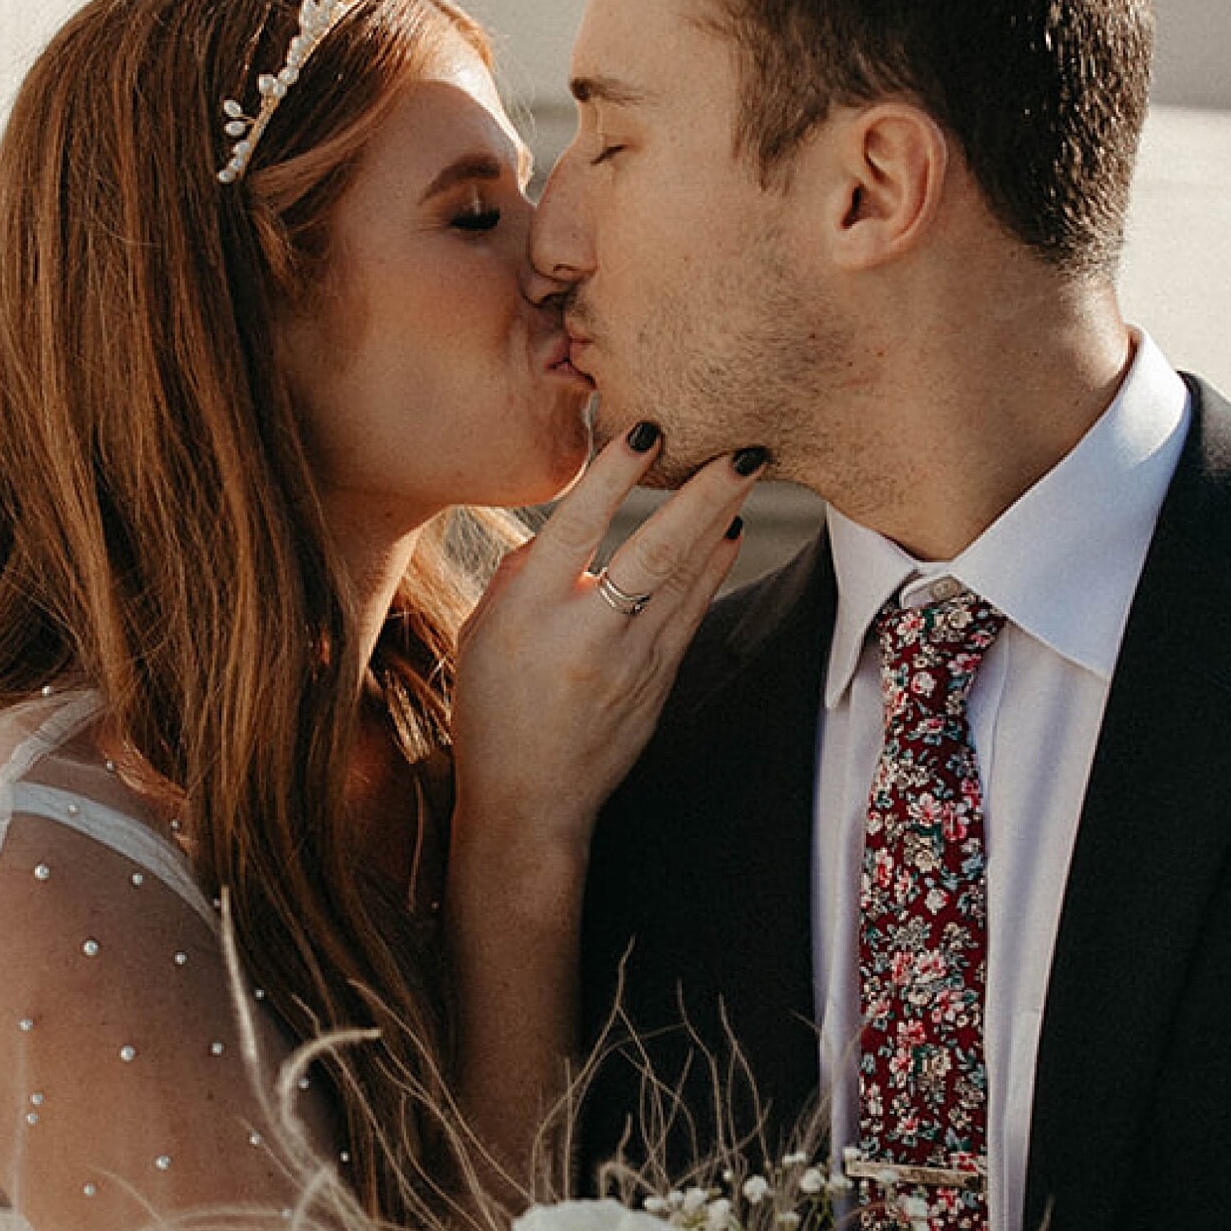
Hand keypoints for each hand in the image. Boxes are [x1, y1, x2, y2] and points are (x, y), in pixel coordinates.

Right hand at [449, 424, 758, 878]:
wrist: (531, 802)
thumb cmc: (494, 708)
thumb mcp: (482, 633)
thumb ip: (521, 573)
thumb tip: (568, 524)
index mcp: (530, 615)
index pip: (576, 529)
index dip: (613, 477)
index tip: (646, 428)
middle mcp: (586, 634)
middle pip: (656, 551)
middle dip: (704, 493)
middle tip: (742, 447)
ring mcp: (632, 662)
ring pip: (687, 578)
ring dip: (721, 518)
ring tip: (748, 469)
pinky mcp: (659, 681)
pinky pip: (693, 611)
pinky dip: (714, 567)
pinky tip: (729, 532)